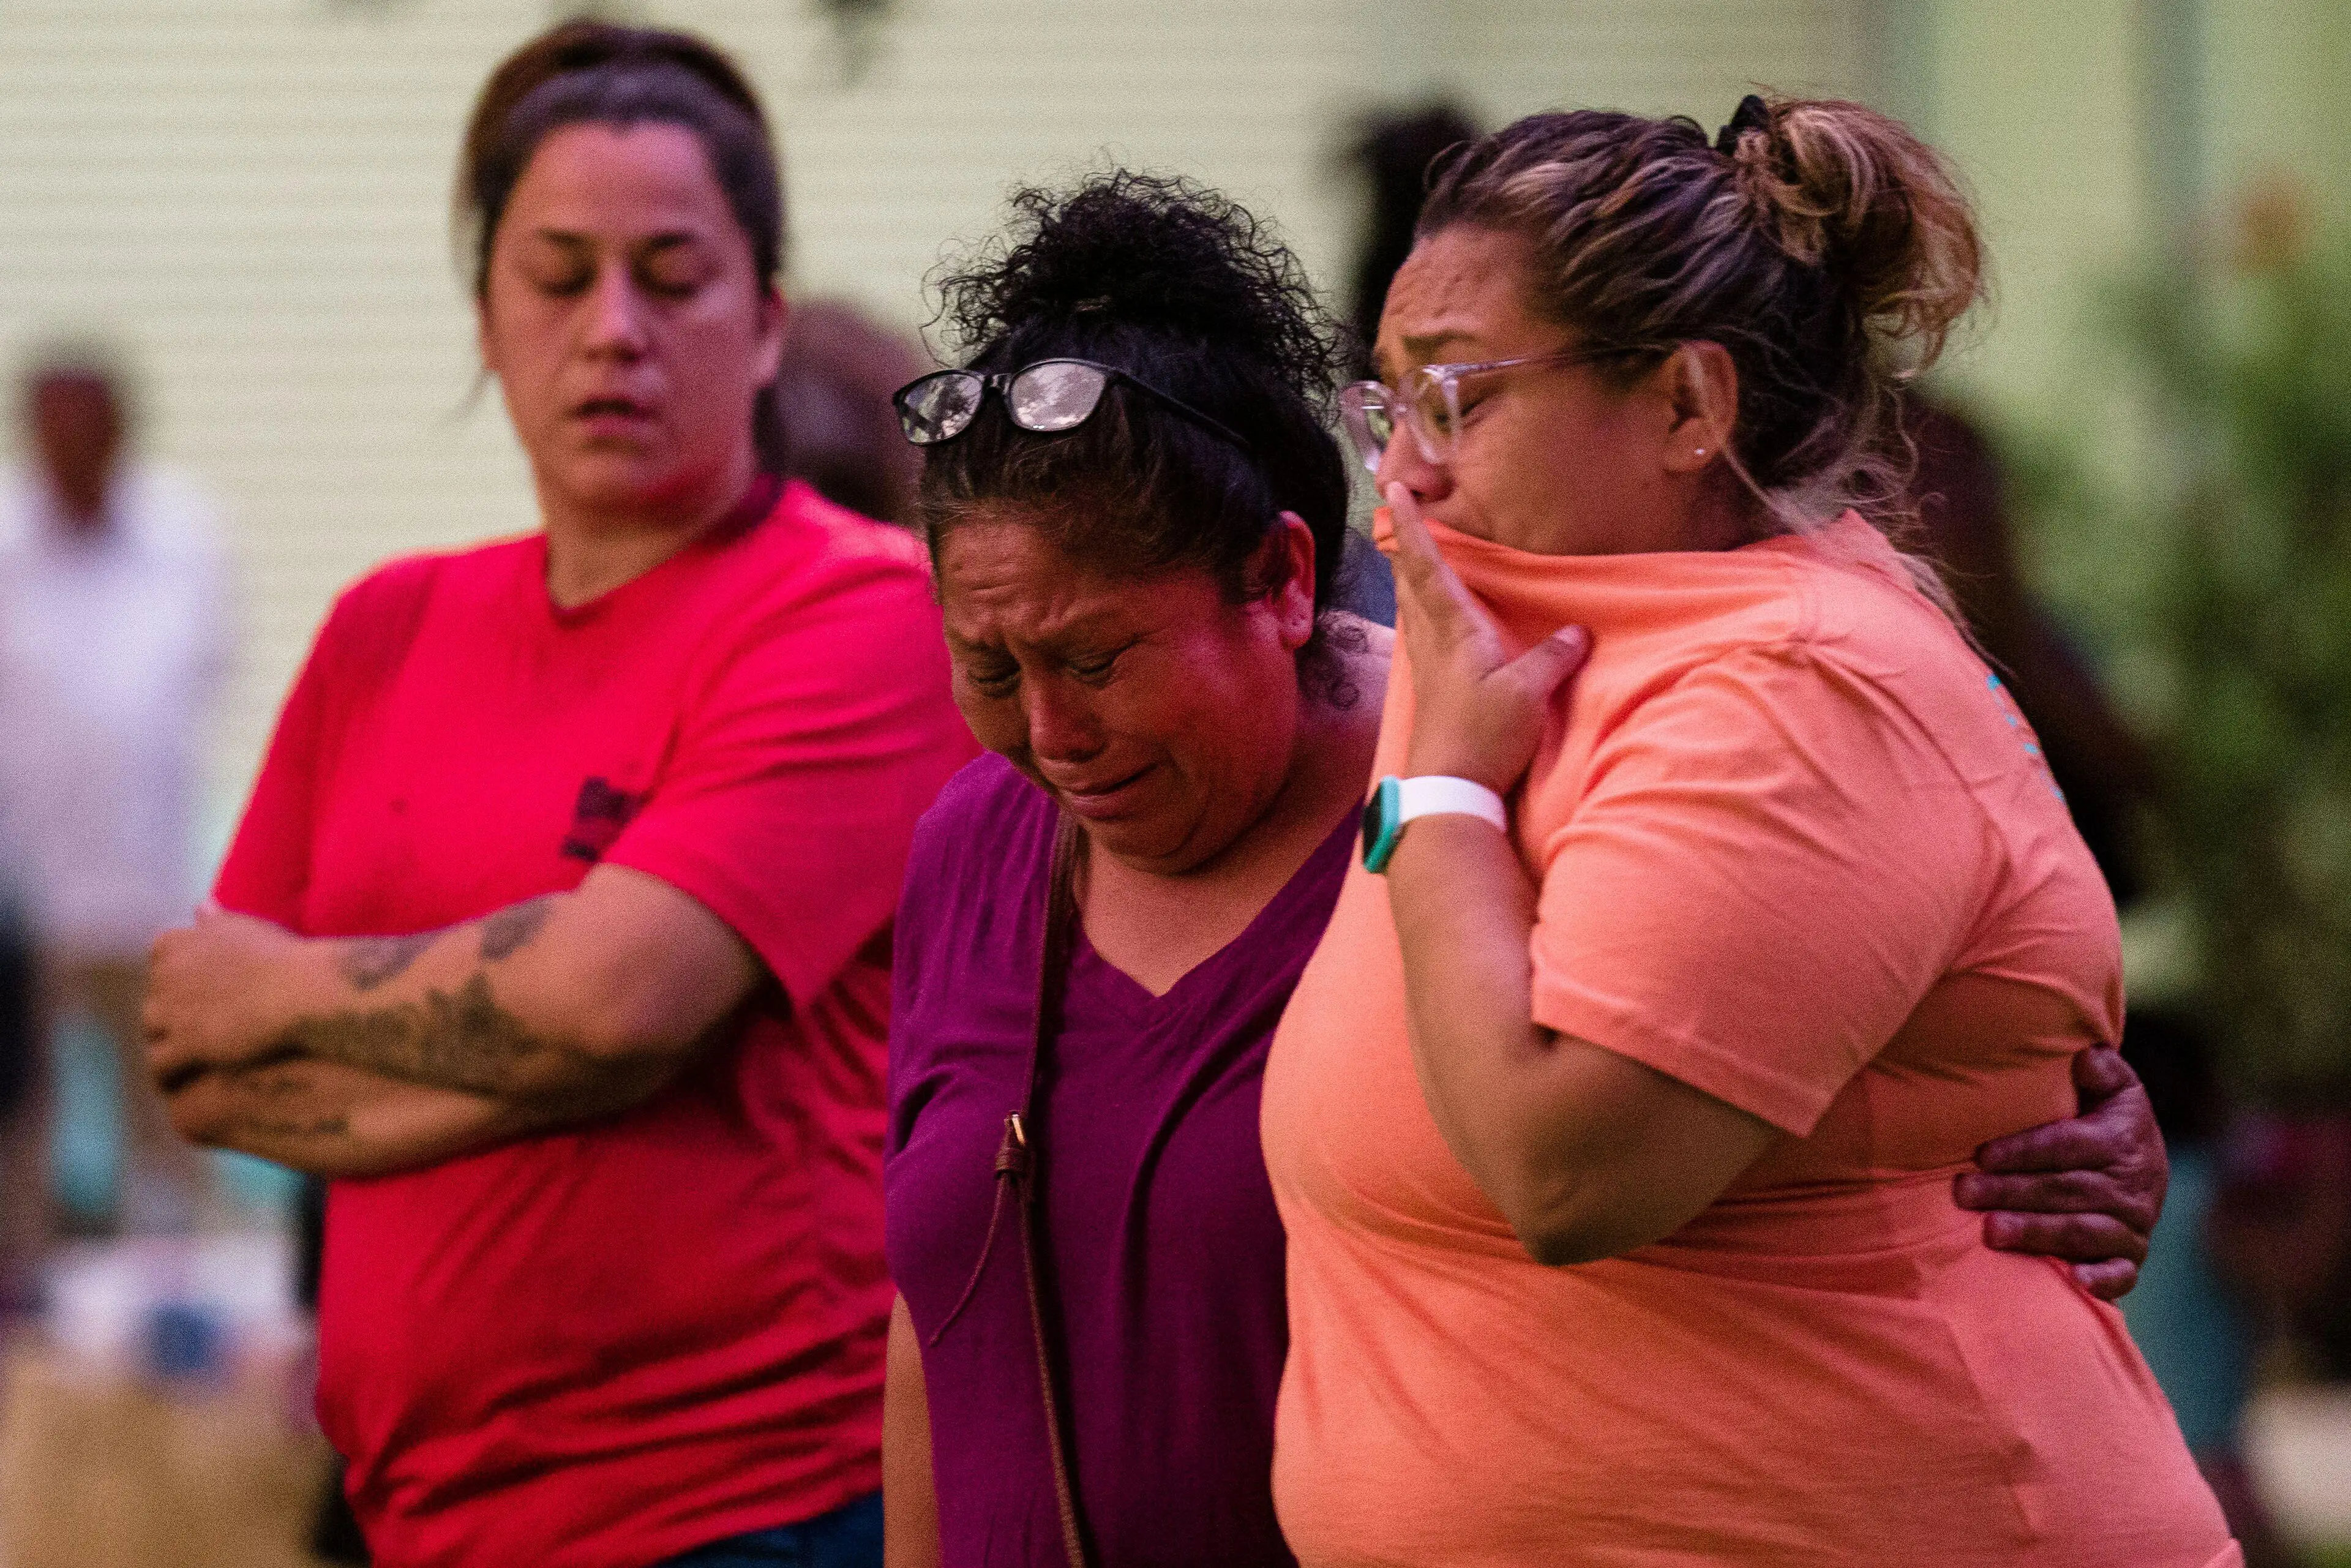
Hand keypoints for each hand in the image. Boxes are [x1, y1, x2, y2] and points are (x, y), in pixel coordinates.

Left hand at [144, 905, 306, 1088]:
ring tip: (185, 1061)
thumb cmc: (283, 958)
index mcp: (174, 943)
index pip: (160, 962)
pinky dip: (168, 1075)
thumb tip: (200, 906)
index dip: (179, 980)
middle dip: (170, 1015)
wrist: (303, 991)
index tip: (200, 993)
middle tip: (197, 1032)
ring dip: (166, 1045)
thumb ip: (215, 921)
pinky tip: (183, 1082)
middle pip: (154, 999)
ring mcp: (170, 1011)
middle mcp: (164, 974)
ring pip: (152, 1033)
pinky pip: (160, 1067)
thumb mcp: (246, 929)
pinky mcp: (183, 1044)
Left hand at [1384, 483, 1589, 792]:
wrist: (1448, 790)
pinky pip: (1424, 635)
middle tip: (1398, 516)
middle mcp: (1433, 643)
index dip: (1411, 528)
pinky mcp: (1433, 691)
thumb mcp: (1528, 693)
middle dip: (1405, 546)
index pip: (1426, 567)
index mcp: (1453, 631)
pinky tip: (1428, 622)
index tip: (1395, 491)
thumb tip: (1576, 631)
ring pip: (1413, 608)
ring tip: (1410, 558)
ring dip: (1410, 578)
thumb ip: (1552, 657)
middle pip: (1410, 583)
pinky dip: (1422, 612)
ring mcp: (1429, 668)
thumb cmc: (1483, 737)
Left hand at [1953, 1046, 2167, 1300]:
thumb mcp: (2114, 1090)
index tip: (1981, 1154)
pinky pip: (2121, 1274)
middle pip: (2065, 1190)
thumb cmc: (2108, 1122)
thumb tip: (2085, 1054)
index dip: (2023, 1150)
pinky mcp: (2130, 1259)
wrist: (2144, 1169)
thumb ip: (2102, 1071)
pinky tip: (2073, 1281)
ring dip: (2036, 1232)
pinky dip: (2101, 1280)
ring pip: (2081, 1231)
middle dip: (2011, 1192)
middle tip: (1964, 1193)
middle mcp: (2131, 1187)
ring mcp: (2132, 1226)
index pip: (2067, 1146)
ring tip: (1990, 1232)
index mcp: (2122, 1141)